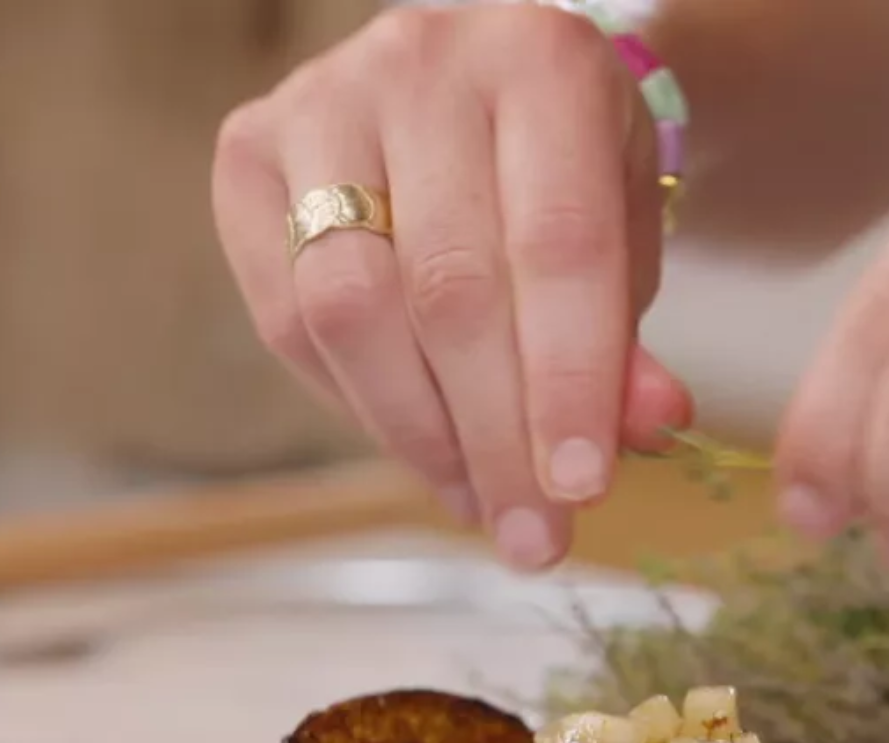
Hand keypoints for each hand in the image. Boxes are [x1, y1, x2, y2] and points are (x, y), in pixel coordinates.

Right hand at [212, 5, 690, 570]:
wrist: (474, 79)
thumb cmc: (560, 167)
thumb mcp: (624, 229)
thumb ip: (626, 332)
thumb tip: (642, 431)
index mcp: (540, 61)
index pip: (556, 245)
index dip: (566, 380)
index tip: (580, 490)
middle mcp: (421, 66)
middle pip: (448, 289)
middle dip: (495, 437)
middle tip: (532, 534)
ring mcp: (318, 103)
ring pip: (350, 309)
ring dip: (419, 435)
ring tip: (482, 500)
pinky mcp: (246, 154)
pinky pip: (286, 316)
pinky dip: (356, 405)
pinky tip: (421, 448)